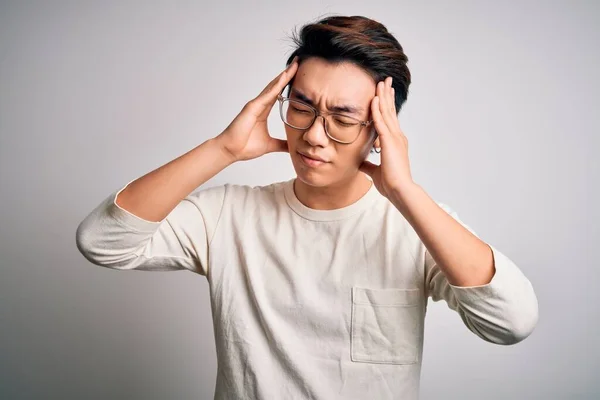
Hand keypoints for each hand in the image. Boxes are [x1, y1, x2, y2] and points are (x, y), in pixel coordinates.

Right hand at [217, 57, 298, 161]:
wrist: (231, 151)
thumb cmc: (245, 147)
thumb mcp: (270, 145)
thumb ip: (281, 144)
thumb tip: (292, 146)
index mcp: (264, 111)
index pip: (279, 94)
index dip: (288, 83)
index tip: (299, 74)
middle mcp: (260, 104)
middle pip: (276, 86)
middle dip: (287, 74)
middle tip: (298, 62)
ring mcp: (255, 104)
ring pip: (272, 87)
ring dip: (283, 76)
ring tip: (294, 65)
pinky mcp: (251, 107)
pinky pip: (266, 95)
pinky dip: (276, 86)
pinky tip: (284, 77)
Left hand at [359, 77, 414, 199]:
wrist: (400, 190)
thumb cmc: (391, 184)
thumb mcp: (375, 171)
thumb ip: (368, 165)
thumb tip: (359, 163)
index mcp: (395, 142)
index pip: (389, 119)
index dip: (387, 106)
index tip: (384, 94)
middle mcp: (397, 137)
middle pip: (390, 111)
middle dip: (387, 95)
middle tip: (385, 80)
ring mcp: (394, 138)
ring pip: (387, 112)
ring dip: (383, 96)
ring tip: (380, 82)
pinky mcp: (389, 142)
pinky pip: (381, 122)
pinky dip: (377, 109)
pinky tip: (374, 99)